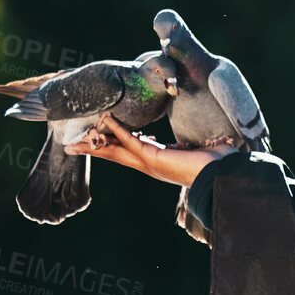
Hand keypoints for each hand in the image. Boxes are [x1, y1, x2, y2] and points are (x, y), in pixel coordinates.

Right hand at [63, 114, 230, 186]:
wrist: (223, 175)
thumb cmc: (217, 164)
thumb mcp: (198, 148)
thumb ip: (190, 143)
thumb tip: (198, 139)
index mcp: (159, 162)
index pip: (128, 151)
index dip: (112, 144)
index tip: (99, 138)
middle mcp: (150, 165)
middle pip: (114, 155)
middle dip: (92, 150)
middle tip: (71, 147)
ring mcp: (150, 163)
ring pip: (116, 150)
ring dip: (96, 143)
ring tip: (74, 141)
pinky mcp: (154, 157)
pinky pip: (130, 141)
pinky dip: (118, 130)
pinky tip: (105, 120)